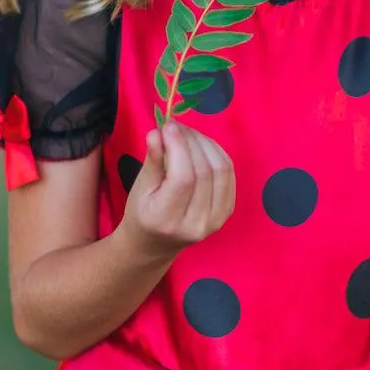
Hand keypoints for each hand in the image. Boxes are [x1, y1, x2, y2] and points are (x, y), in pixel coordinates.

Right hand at [120, 119, 235, 259]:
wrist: (155, 243)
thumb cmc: (142, 213)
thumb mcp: (140, 188)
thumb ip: (152, 160)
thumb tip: (158, 131)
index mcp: (167, 220)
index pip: (183, 178)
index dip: (179, 147)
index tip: (168, 126)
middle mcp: (196, 224)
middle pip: (205, 172)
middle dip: (192, 141)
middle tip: (177, 126)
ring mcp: (215, 220)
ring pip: (221, 170)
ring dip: (206, 144)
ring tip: (188, 134)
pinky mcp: (227, 212)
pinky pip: (229, 175)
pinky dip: (217, 154)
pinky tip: (201, 146)